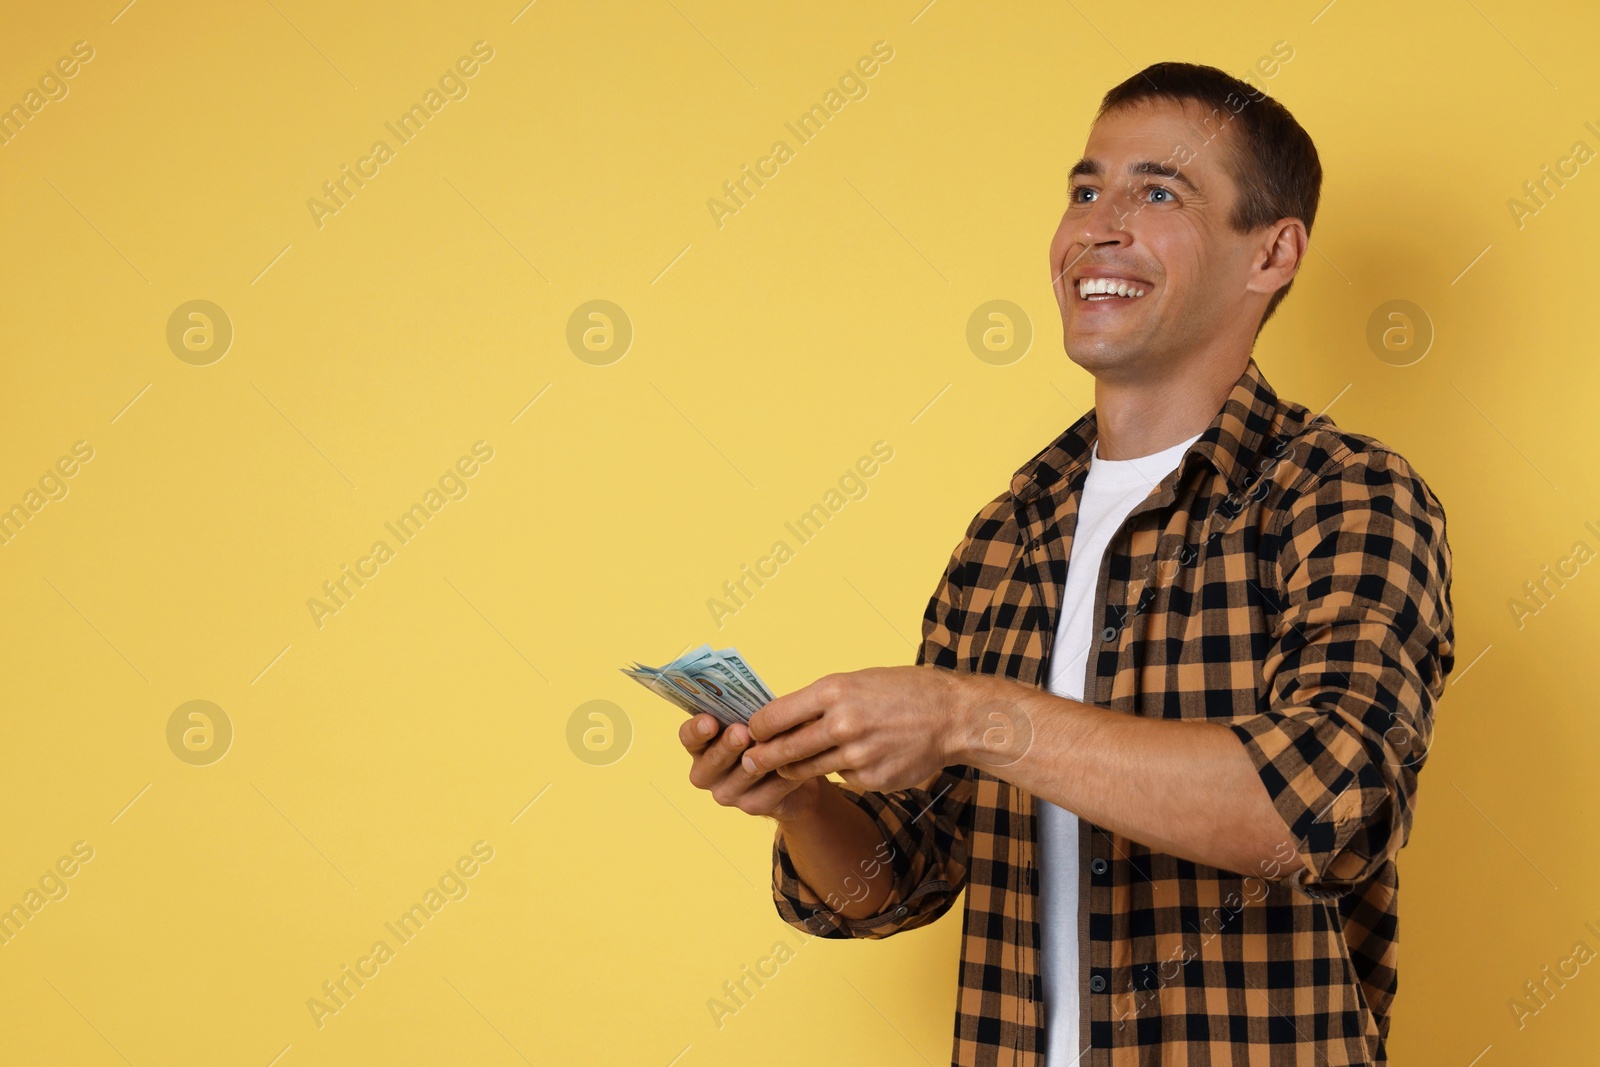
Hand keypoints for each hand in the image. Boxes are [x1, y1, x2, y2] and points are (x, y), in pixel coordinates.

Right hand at [679, 713, 821, 821]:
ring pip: (744, 774)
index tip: (709, 721)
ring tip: (777, 744)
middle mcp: (707, 773)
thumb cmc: (766, 737)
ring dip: (762, 757)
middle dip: (727, 745)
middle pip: (712, 760)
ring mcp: (728, 793)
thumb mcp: (755, 721)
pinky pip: (772, 787)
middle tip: (742, 733)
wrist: (793, 772)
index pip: (689, 737)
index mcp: (702, 746)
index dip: (696, 730)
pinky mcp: (753, 806)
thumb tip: (757, 705)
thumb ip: (748, 713)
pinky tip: (798, 761)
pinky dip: (786, 772)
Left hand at [741, 665, 983, 791]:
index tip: (750, 733)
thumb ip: (819, 701)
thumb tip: (781, 719)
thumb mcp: (856, 682)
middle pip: (784, 749)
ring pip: (807, 769)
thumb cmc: (902, 691)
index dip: (757, 728)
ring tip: (790, 765)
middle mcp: (842, 723)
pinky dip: (841, 771)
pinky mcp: (870, 778)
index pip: (775, 716)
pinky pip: (841, 778)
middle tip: (749, 762)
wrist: (951, 716)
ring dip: (794, 769)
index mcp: (834, 691)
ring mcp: (857, 754)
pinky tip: (857, 758)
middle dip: (761, 758)